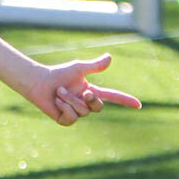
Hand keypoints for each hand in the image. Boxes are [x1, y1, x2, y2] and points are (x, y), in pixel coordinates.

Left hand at [23, 53, 141, 125]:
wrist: (38, 82)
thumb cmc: (58, 73)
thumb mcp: (79, 68)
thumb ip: (95, 66)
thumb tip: (110, 57)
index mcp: (90, 91)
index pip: (111, 96)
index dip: (124, 100)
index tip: (139, 105)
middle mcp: (84, 103)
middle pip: (98, 107)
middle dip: (91, 99)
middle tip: (83, 92)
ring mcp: (75, 113)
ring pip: (83, 112)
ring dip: (71, 100)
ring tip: (59, 92)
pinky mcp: (64, 120)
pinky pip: (72, 118)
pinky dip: (64, 108)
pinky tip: (56, 101)